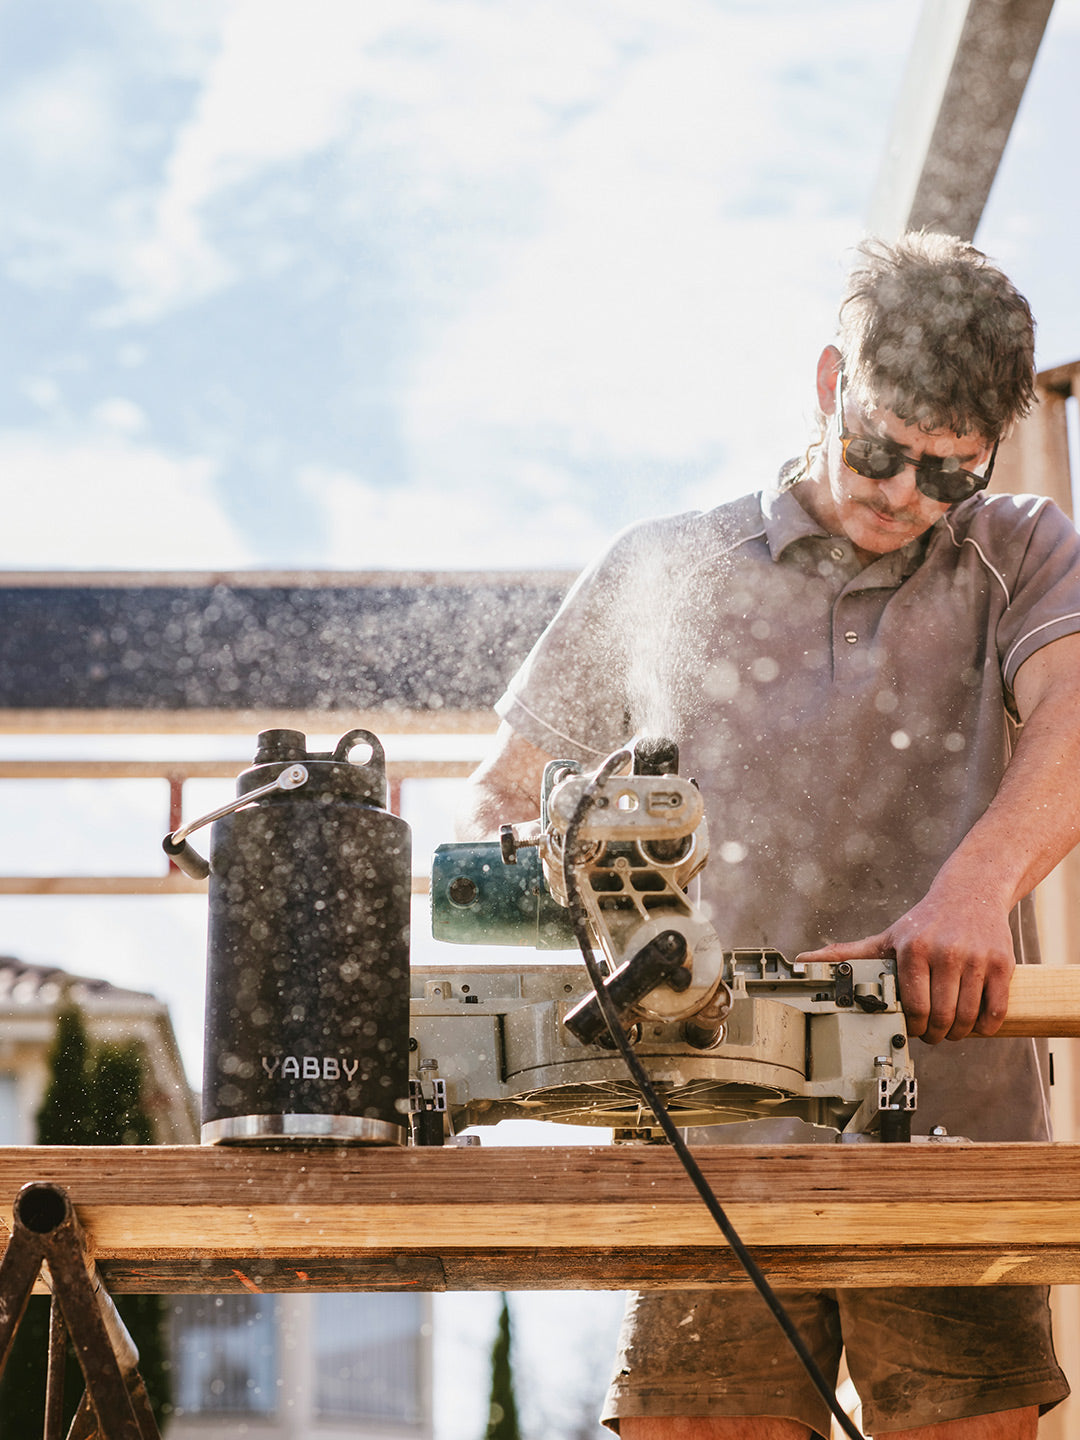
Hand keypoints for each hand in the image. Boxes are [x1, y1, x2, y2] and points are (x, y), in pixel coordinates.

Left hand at [795, 882, 1015, 1043]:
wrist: (971, 892)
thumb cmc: (923, 923)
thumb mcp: (887, 938)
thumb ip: (847, 954)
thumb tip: (802, 960)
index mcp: (912, 949)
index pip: (912, 1008)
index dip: (912, 1028)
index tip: (911, 1029)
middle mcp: (944, 953)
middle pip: (941, 1018)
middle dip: (935, 1035)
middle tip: (933, 1033)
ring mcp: (976, 958)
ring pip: (968, 1019)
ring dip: (959, 1033)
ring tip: (952, 1028)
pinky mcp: (1002, 963)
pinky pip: (995, 1012)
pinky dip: (986, 1026)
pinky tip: (976, 1021)